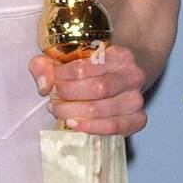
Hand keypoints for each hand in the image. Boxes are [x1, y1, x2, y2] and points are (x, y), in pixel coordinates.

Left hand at [29, 43, 146, 135]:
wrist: (118, 77)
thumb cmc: (89, 67)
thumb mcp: (64, 58)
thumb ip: (45, 65)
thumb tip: (44, 85)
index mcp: (118, 55)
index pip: (84, 67)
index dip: (61, 77)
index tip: (53, 80)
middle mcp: (133, 75)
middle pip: (96, 89)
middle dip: (67, 96)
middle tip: (53, 97)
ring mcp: (137, 99)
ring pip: (102, 109)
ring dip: (73, 112)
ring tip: (59, 109)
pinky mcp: (138, 119)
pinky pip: (114, 127)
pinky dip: (90, 128)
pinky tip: (74, 123)